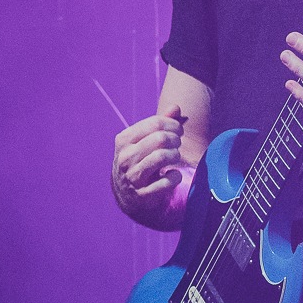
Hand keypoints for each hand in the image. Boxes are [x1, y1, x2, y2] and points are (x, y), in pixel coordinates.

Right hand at [112, 106, 189, 223]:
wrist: (127, 195)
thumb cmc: (140, 160)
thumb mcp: (145, 141)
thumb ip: (161, 123)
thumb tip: (176, 107)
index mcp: (124, 140)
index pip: (155, 123)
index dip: (174, 125)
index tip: (179, 131)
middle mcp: (125, 157)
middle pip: (161, 138)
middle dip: (176, 140)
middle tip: (177, 145)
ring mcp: (132, 177)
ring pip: (162, 157)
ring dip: (175, 156)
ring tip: (175, 157)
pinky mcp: (142, 194)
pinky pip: (167, 181)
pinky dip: (176, 177)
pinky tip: (173, 175)